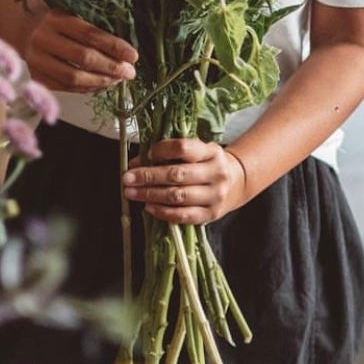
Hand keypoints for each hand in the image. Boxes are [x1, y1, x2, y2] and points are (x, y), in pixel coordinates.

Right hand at [23, 9, 137, 93]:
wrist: (24, 28)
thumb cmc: (57, 21)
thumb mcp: (72, 15)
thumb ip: (94, 29)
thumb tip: (125, 52)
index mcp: (55, 18)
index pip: (90, 34)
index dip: (114, 47)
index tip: (133, 55)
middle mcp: (43, 39)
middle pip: (83, 58)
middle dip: (111, 67)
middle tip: (129, 72)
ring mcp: (36, 60)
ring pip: (74, 77)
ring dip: (101, 81)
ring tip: (118, 80)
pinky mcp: (36, 77)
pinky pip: (66, 88)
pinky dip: (87, 88)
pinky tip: (101, 84)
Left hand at [122, 139, 246, 224]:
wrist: (236, 183)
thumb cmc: (206, 165)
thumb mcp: (196, 152)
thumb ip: (169, 155)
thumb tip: (136, 164)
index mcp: (211, 152)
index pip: (183, 148)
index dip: (161, 151)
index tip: (146, 155)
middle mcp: (216, 173)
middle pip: (177, 174)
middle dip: (148, 176)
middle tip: (127, 178)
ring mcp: (215, 195)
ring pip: (178, 196)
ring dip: (150, 194)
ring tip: (131, 193)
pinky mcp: (211, 214)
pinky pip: (183, 215)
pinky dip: (163, 212)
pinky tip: (148, 207)